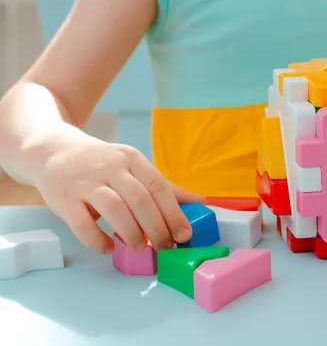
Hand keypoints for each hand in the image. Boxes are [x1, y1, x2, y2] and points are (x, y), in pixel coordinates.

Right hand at [32, 132, 203, 253]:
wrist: (53, 151)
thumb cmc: (102, 165)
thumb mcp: (134, 168)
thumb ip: (164, 188)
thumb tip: (200, 203)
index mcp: (132, 159)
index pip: (158, 186)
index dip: (174, 212)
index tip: (184, 234)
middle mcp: (110, 168)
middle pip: (140, 199)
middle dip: (156, 227)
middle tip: (165, 246)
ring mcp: (86, 182)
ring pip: (114, 209)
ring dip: (131, 232)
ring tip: (140, 246)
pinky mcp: (64, 199)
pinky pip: (82, 224)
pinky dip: (97, 240)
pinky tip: (108, 247)